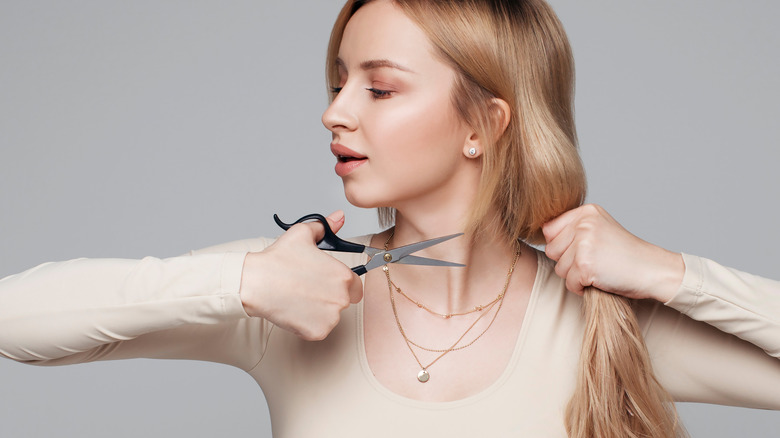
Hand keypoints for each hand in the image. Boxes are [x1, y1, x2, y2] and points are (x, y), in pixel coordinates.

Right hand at [239, 210, 362, 339]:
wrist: (255, 283)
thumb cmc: (278, 260)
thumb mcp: (302, 234)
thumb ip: (325, 226)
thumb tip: (339, 217)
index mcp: (343, 276)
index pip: (354, 285)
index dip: (340, 283)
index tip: (325, 282)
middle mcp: (341, 298)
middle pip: (344, 301)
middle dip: (330, 297)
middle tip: (309, 290)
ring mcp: (330, 318)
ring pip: (331, 317)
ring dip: (319, 311)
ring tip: (299, 298)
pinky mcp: (317, 332)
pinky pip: (318, 329)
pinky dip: (308, 324)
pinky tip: (294, 310)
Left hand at [542, 204, 683, 301]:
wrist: (653, 270)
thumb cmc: (625, 254)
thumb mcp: (600, 228)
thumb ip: (574, 228)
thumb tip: (542, 233)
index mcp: (586, 212)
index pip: (550, 230)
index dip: (561, 246)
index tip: (580, 251)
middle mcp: (583, 224)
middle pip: (551, 250)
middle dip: (568, 262)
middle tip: (594, 263)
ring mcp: (584, 243)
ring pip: (559, 268)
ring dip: (575, 276)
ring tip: (599, 270)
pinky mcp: (585, 265)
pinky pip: (569, 283)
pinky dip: (582, 288)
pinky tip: (600, 280)